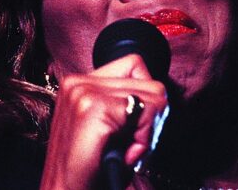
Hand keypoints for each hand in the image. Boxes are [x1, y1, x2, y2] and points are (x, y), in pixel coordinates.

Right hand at [40, 55, 167, 189]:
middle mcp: (78, 82)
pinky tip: (125, 154)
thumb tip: (160, 94)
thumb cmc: (89, 172)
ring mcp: (84, 92)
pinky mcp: (93, 108)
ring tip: (125, 151)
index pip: (135, 66)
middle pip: (149, 82)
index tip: (133, 131)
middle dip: (151, 119)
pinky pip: (147, 111)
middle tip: (130, 147)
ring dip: (147, 130)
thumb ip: (125, 103)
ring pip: (154, 96)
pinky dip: (145, 138)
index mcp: (78, 83)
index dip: (146, 101)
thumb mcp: (108, 129)